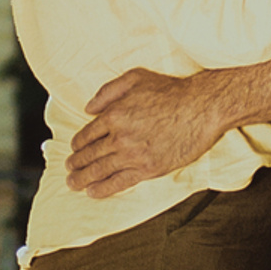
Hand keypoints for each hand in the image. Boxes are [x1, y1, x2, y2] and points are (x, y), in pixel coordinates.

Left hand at [67, 69, 230, 196]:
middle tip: (69, 169)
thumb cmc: (171, 90)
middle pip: (90, 155)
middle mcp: (120, 137)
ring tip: (73, 183)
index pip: (87, 134)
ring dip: (83, 178)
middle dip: (76, 164)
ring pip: (100, 171)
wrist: (202, 108)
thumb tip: (88, 108)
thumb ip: (108, 91)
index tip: (74, 149)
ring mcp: (133, 155)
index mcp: (114, 115)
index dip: (77, 144)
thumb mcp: (135, 78)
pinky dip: (103, 189)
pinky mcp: (148, 169)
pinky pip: (120, 182)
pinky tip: (93, 192)